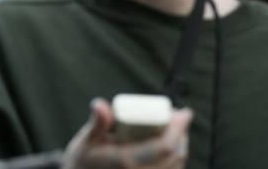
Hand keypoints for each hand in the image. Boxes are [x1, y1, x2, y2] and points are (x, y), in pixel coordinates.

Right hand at [61, 99, 190, 168]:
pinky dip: (177, 159)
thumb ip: (98, 122)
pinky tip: (173, 147)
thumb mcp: (87, 139)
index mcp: (127, 162)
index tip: (184, 112)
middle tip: (179, 116)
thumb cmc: (83, 159)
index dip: (178, 129)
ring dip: (181, 146)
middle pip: (175, 155)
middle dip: (182, 134)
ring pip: (176, 166)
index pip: (164, 147)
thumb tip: (99, 104)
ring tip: (177, 128)